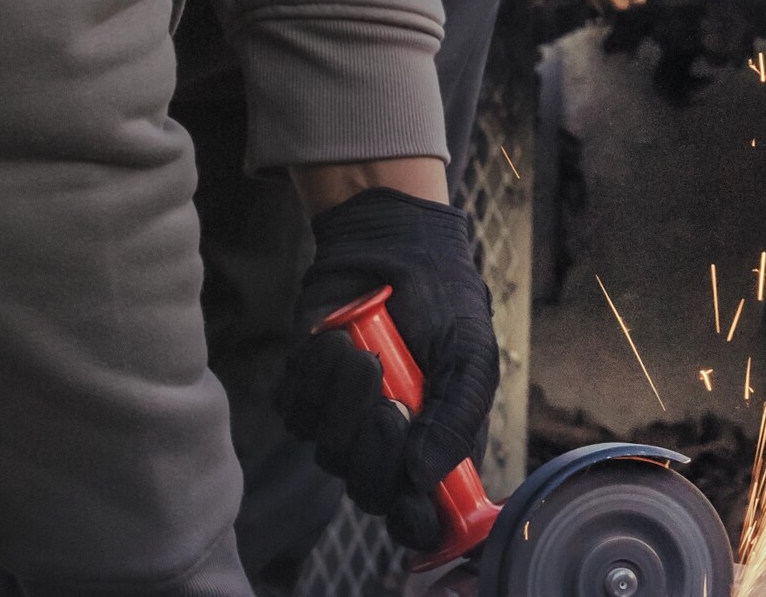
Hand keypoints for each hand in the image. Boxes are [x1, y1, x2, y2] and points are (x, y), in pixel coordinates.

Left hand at [276, 188, 498, 550]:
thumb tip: (424, 479)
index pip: (421, 514)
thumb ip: (457, 417)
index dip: (414, 520)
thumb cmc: (442, 299)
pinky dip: (311, 374)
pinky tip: (335, 339)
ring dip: (342, 396)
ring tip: (361, 347)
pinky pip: (295, 410)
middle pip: (368, 490)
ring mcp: (344, 420)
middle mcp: (389, 443)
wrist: (387, 245)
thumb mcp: (470, 353)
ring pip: (327, 450)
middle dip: (374, 448)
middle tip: (389, 400)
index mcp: (438, 444)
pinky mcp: (306, 392)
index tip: (410, 500)